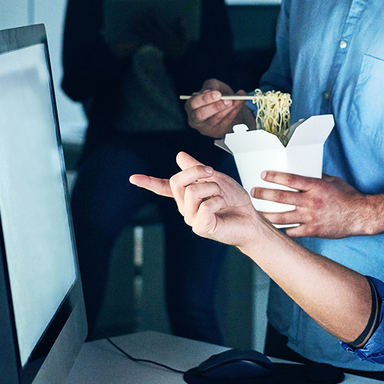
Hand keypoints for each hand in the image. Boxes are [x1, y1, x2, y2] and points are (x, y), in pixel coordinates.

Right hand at [129, 151, 263, 247]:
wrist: (251, 218)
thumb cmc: (235, 201)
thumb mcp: (216, 178)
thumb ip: (197, 169)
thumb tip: (180, 156)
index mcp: (187, 196)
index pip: (165, 187)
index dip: (149, 182)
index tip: (133, 178)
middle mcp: (186, 207)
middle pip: (177, 181)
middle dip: (197, 171)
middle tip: (212, 173)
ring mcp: (192, 218)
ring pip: (192, 192)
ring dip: (212, 188)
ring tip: (221, 197)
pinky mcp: (201, 227)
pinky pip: (204, 206)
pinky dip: (217, 201)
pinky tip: (222, 207)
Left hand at [135, 14, 189, 59]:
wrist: (177, 55)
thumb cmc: (182, 44)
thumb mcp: (186, 36)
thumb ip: (183, 27)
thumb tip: (181, 17)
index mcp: (167, 32)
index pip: (159, 21)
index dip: (154, 14)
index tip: (150, 8)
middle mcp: (159, 35)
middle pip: (148, 25)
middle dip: (141, 19)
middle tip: (134, 13)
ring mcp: (155, 39)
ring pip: (144, 31)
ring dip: (137, 25)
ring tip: (130, 19)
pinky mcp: (153, 42)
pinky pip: (143, 38)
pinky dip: (137, 34)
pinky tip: (131, 30)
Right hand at [184, 78, 254, 137]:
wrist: (228, 108)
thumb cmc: (217, 96)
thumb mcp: (214, 86)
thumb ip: (212, 85)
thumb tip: (212, 90)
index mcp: (190, 106)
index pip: (193, 103)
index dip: (205, 99)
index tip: (218, 93)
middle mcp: (194, 119)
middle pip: (201, 115)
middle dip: (215, 107)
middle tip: (228, 100)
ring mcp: (205, 128)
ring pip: (216, 119)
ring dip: (229, 109)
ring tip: (238, 99)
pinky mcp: (216, 132)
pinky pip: (225, 122)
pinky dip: (235, 112)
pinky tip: (240, 104)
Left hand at [251, 171, 373, 237]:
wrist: (360, 216)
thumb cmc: (348, 196)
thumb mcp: (332, 181)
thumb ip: (317, 177)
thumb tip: (303, 171)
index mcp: (316, 186)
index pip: (290, 179)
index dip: (274, 176)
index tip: (263, 175)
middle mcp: (311, 202)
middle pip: (281, 197)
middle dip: (264, 194)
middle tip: (254, 192)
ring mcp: (311, 218)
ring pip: (282, 217)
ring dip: (267, 214)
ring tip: (258, 212)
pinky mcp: (313, 231)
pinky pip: (293, 231)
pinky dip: (284, 229)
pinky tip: (276, 227)